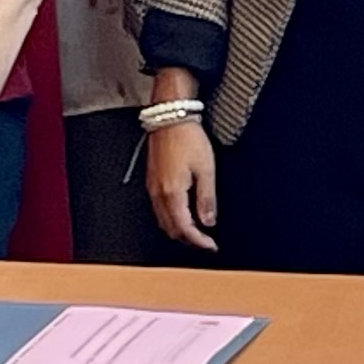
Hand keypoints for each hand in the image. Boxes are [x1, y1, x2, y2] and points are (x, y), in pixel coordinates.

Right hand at [144, 99, 219, 252]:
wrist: (169, 117)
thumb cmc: (187, 138)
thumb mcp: (206, 168)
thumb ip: (206, 198)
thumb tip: (209, 221)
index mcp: (172, 193)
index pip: (184, 229)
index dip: (199, 241)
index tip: (211, 245)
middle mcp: (158, 194)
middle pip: (171, 229)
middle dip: (189, 240)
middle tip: (206, 242)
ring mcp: (152, 188)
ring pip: (163, 221)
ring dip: (180, 230)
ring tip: (197, 231)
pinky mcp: (152, 181)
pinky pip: (159, 210)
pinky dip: (172, 218)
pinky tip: (184, 214)